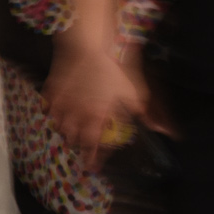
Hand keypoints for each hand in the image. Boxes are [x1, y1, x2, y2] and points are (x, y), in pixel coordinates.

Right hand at [45, 39, 149, 165]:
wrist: (88, 45)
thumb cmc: (114, 68)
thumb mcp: (136, 92)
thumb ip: (146, 114)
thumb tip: (165, 131)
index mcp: (97, 118)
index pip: (93, 146)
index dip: (93, 159)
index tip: (93, 168)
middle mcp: (76, 114)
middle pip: (73, 138)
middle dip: (79, 145)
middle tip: (84, 146)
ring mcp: (61, 102)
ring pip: (59, 126)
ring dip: (66, 132)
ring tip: (70, 133)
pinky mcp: (52, 89)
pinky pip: (48, 109)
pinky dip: (52, 114)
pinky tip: (56, 113)